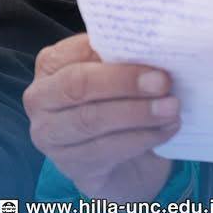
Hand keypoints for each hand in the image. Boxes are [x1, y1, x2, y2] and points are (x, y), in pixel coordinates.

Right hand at [24, 33, 180, 201]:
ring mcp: (49, 135)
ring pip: (92, 120)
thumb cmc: (119, 101)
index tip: (153, 51)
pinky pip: (106, 149)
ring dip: (139, 113)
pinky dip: (142, 138)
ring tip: (172, 108)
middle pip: (79, 85)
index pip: (78, 51)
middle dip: (124, 82)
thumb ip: (125, 58)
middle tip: (163, 82)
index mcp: (52, 64)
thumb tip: (154, 47)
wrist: (122, 159)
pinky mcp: (70, 165)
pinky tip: (166, 129)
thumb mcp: (119, 74)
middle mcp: (40, 98)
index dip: (116, 50)